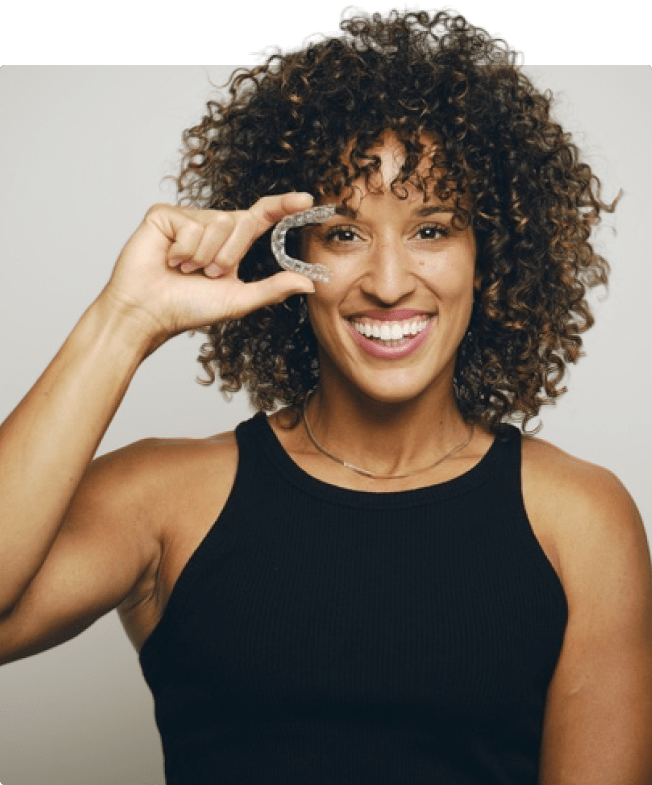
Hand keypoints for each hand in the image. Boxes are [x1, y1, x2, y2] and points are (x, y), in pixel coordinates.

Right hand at [98, 192, 315, 344]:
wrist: (148, 312)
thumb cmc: (188, 308)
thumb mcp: (238, 300)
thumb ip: (273, 289)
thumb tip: (309, 284)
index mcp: (231, 243)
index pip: (262, 217)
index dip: (284, 206)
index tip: (307, 201)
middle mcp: (211, 226)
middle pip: (243, 221)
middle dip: (229, 256)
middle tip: (207, 275)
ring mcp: (188, 218)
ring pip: (217, 222)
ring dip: (204, 256)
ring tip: (184, 270)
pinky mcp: (164, 214)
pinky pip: (191, 224)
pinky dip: (184, 250)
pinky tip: (169, 261)